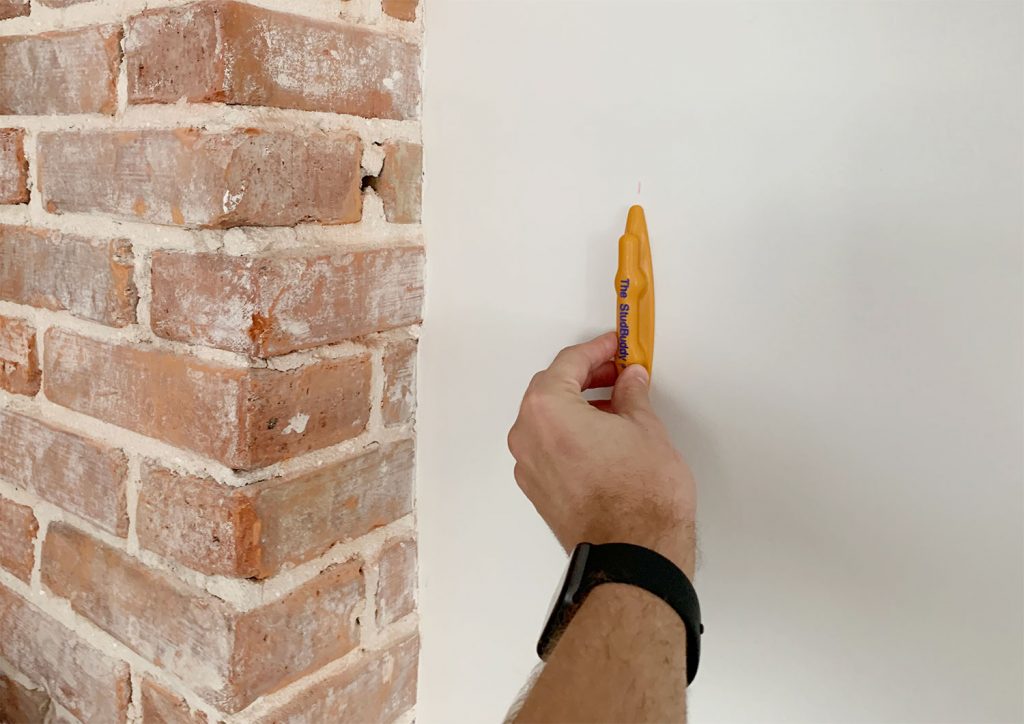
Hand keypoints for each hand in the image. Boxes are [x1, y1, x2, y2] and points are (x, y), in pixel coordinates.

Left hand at [507, 332, 696, 576]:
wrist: (634, 553)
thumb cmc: (640, 496)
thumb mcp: (645, 428)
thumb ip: (631, 395)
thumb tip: (629, 380)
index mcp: (547, 410)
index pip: (568, 364)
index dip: (596, 350)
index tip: (615, 346)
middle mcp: (528, 435)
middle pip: (550, 389)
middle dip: (584, 377)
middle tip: (617, 372)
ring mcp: (529, 466)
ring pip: (547, 420)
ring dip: (577, 406)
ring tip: (616, 406)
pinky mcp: (537, 490)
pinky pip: (548, 446)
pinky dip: (570, 433)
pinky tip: (602, 436)